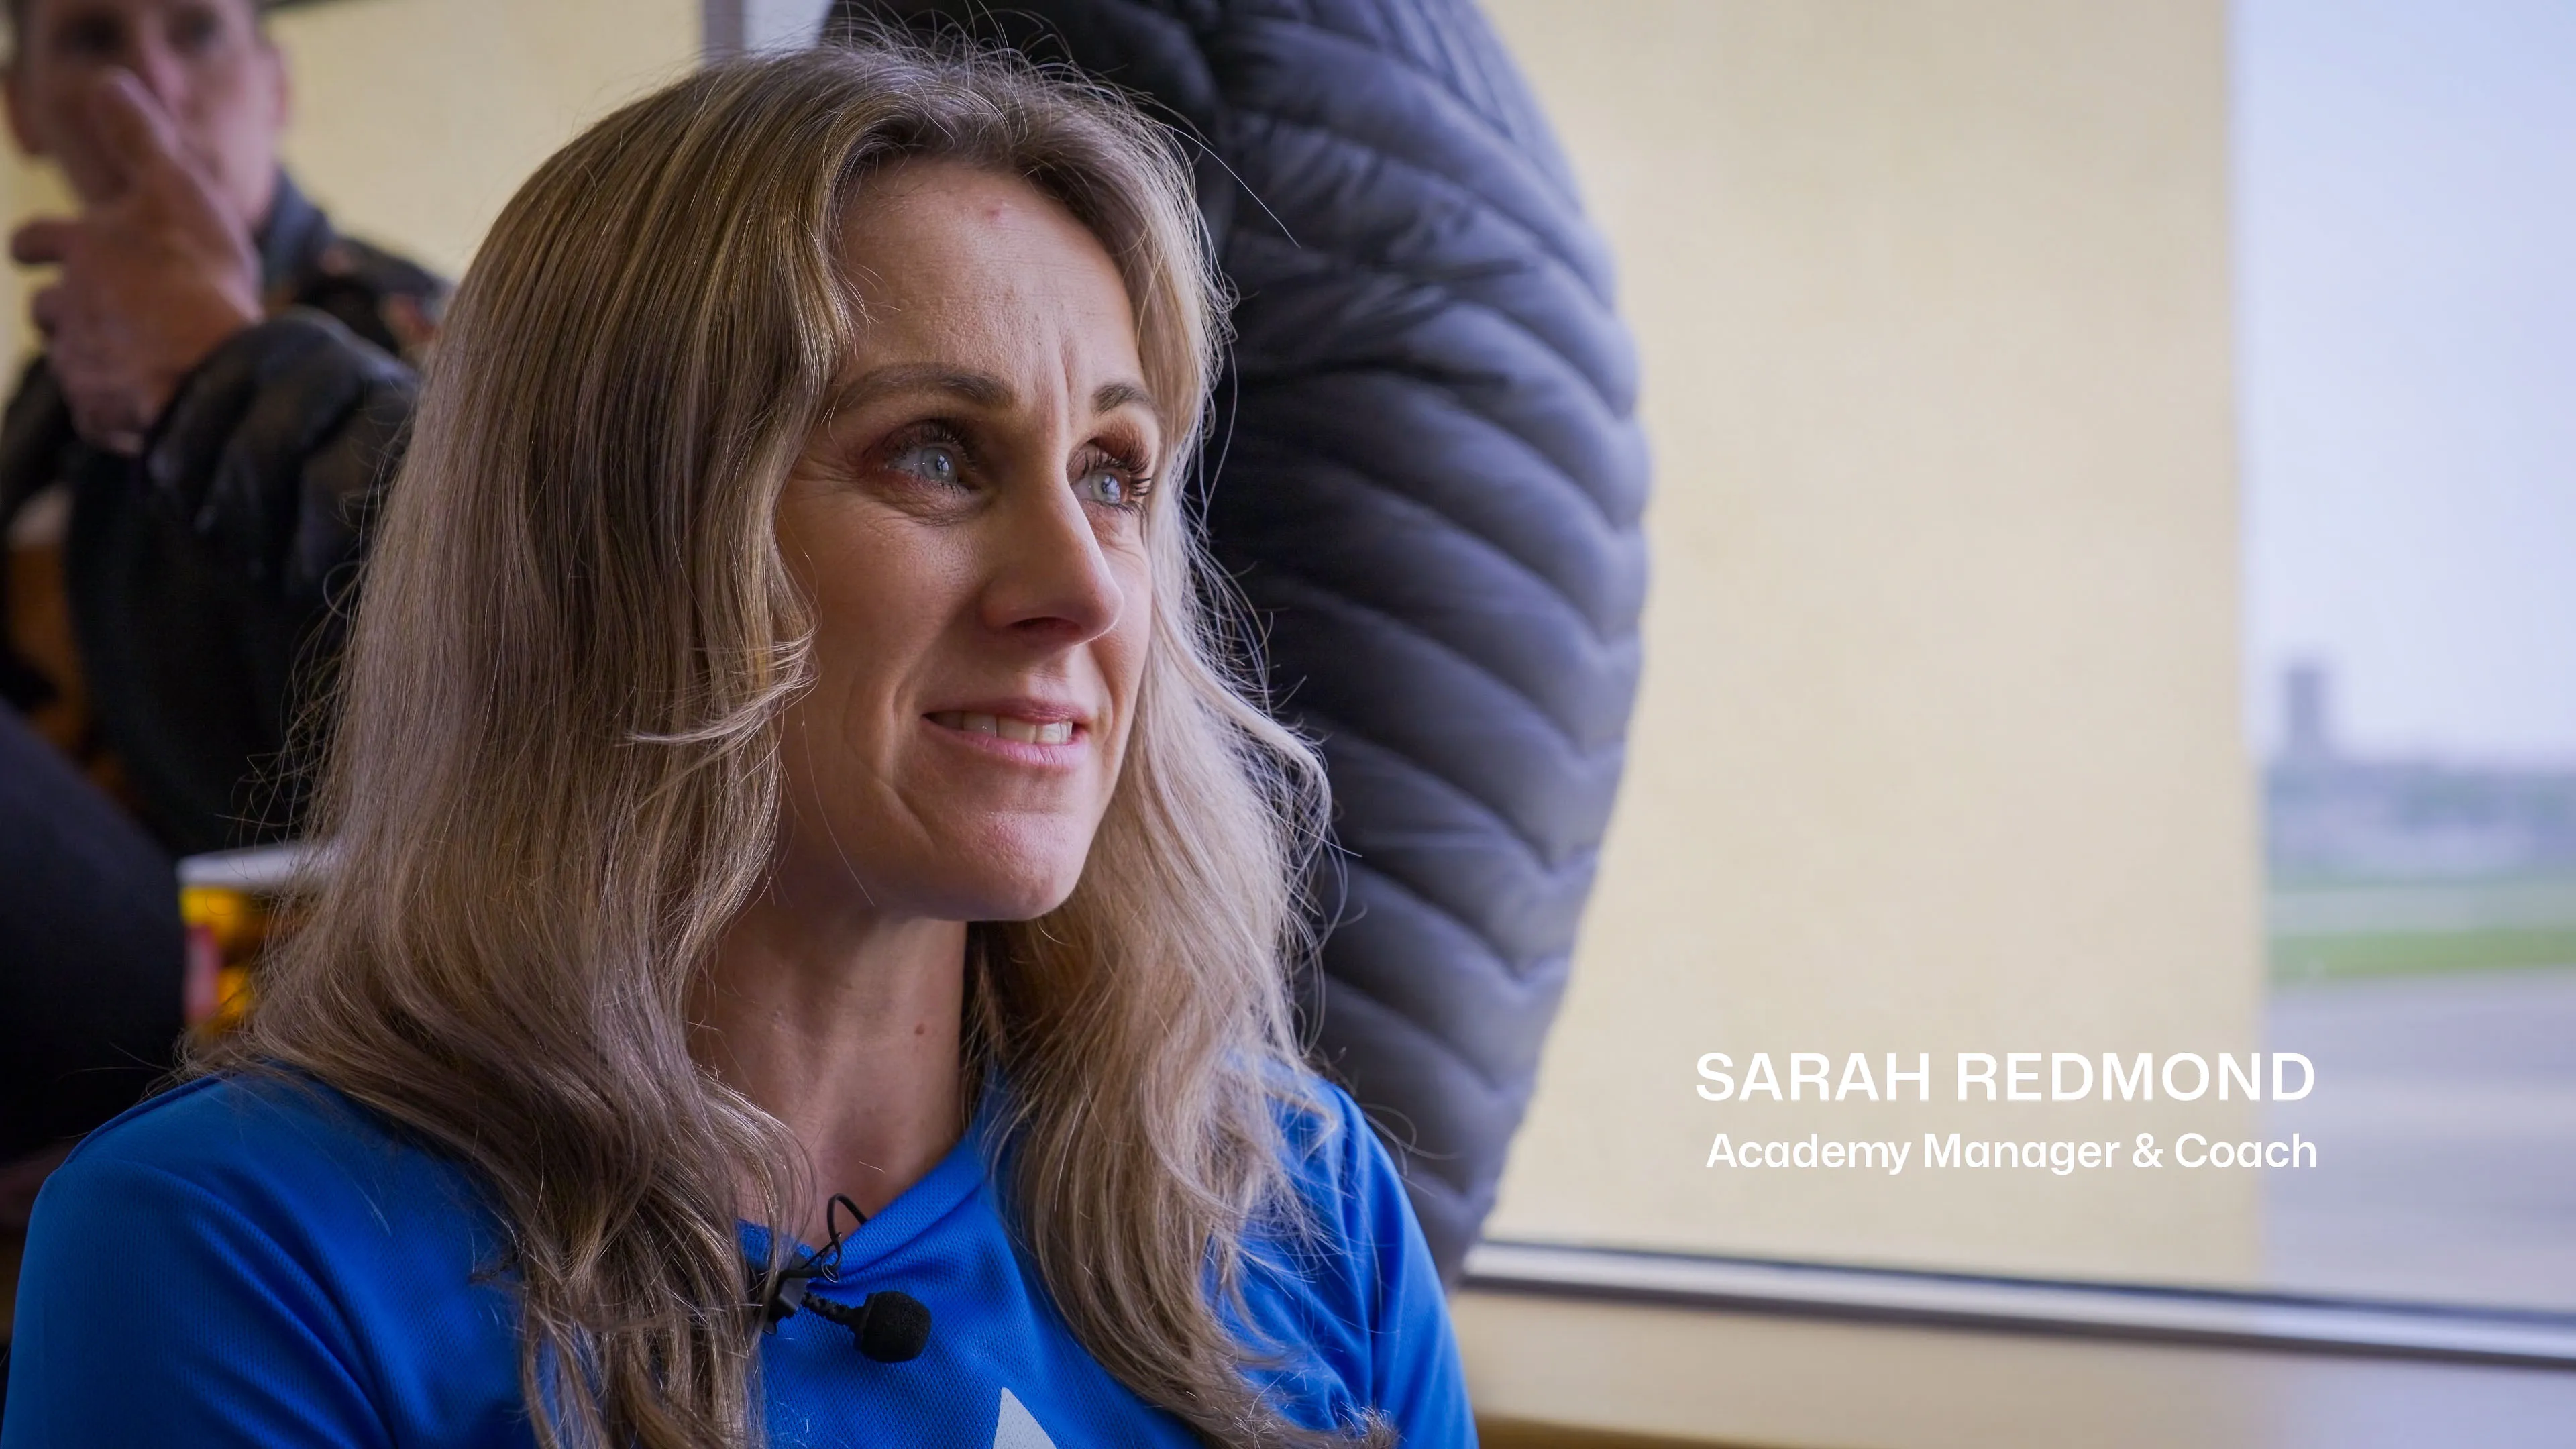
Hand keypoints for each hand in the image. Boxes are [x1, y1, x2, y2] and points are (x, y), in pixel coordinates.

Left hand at [10, 71, 262, 455]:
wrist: (206, 369)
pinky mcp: (97, 411)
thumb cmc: (195, 276)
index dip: (38, 242)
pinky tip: (153, 403)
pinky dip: (118, 407)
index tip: (38, 248)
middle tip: (93, 313)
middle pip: (45, 306)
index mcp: (84, 250)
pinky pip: (99, 410)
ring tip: (136, 360)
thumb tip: (108, 80)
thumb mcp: (175, 189)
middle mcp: (69, 305)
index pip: (36, 238)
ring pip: (70, 355)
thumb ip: (139, 136)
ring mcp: (80, 361)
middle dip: (62, 306)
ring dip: (92, 354)